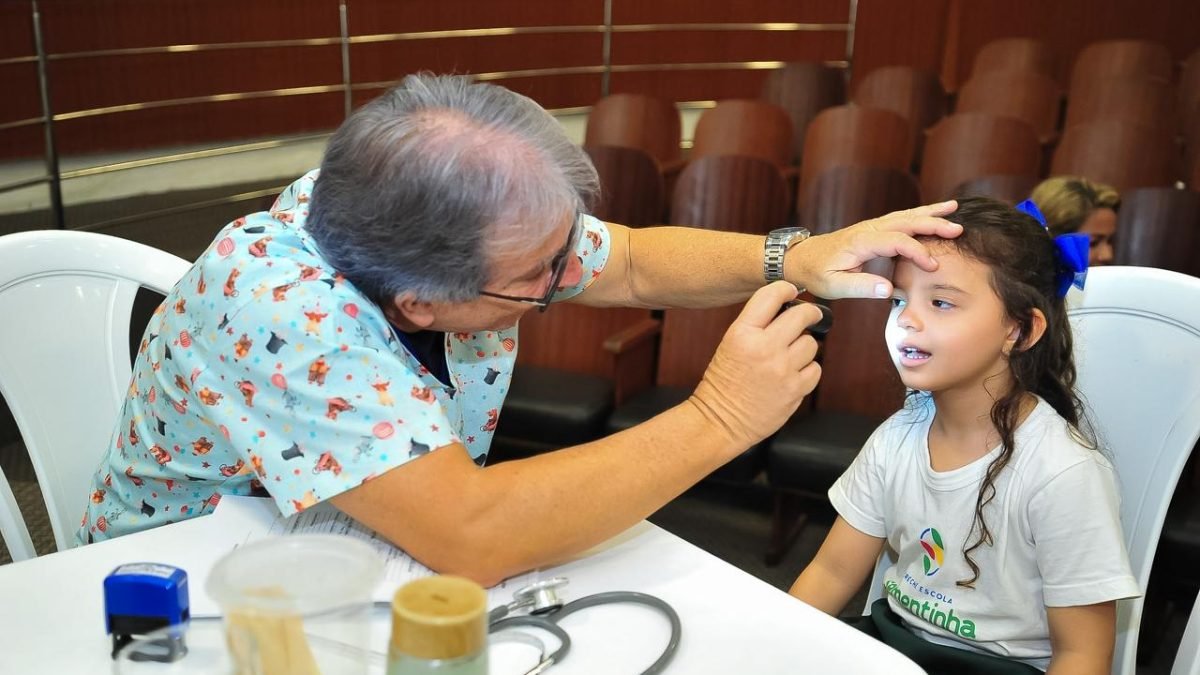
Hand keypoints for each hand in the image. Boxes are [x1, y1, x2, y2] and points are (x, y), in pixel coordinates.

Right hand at [690, 282, 822, 449]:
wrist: (719, 420)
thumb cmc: (723, 382)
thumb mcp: (730, 343)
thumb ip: (757, 325)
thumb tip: (787, 307)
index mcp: (742, 334)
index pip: (771, 296)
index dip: (785, 289)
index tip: (790, 291)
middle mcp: (764, 349)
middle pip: (802, 316)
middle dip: (808, 313)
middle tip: (807, 317)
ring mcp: (782, 370)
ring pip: (812, 343)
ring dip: (805, 346)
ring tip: (791, 355)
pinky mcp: (795, 390)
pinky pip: (815, 369)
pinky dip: (808, 369)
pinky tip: (794, 373)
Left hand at [790, 201, 962, 298]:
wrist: (801, 259)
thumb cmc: (817, 273)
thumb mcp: (833, 286)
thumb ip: (860, 287)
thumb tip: (888, 290)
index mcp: (860, 242)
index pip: (896, 241)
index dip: (917, 251)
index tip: (933, 266)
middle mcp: (868, 229)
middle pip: (905, 221)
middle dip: (932, 224)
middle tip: (957, 229)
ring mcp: (871, 227)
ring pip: (905, 215)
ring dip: (930, 213)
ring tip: (954, 208)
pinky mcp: (873, 230)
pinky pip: (900, 219)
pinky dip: (919, 214)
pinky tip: (934, 213)